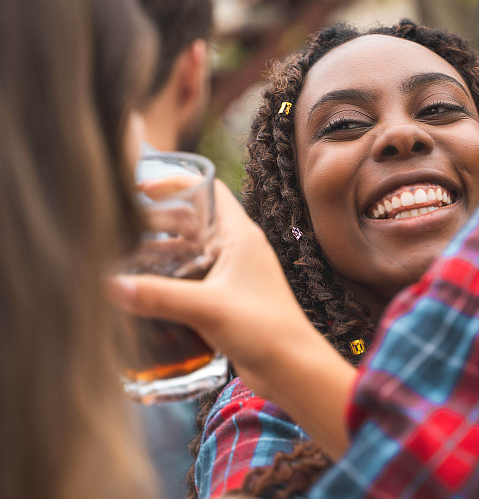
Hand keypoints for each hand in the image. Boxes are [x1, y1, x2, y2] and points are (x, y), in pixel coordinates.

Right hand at [109, 180, 354, 456]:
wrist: (293, 369)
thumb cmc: (264, 329)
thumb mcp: (208, 308)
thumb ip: (158, 296)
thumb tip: (110, 285)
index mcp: (240, 236)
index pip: (209, 191)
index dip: (177, 183)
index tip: (140, 189)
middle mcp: (236, 250)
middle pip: (192, 220)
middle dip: (158, 220)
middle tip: (119, 226)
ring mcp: (231, 276)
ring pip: (189, 252)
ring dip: (159, 251)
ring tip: (119, 255)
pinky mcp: (225, 300)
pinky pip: (191, 279)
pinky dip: (167, 278)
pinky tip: (141, 290)